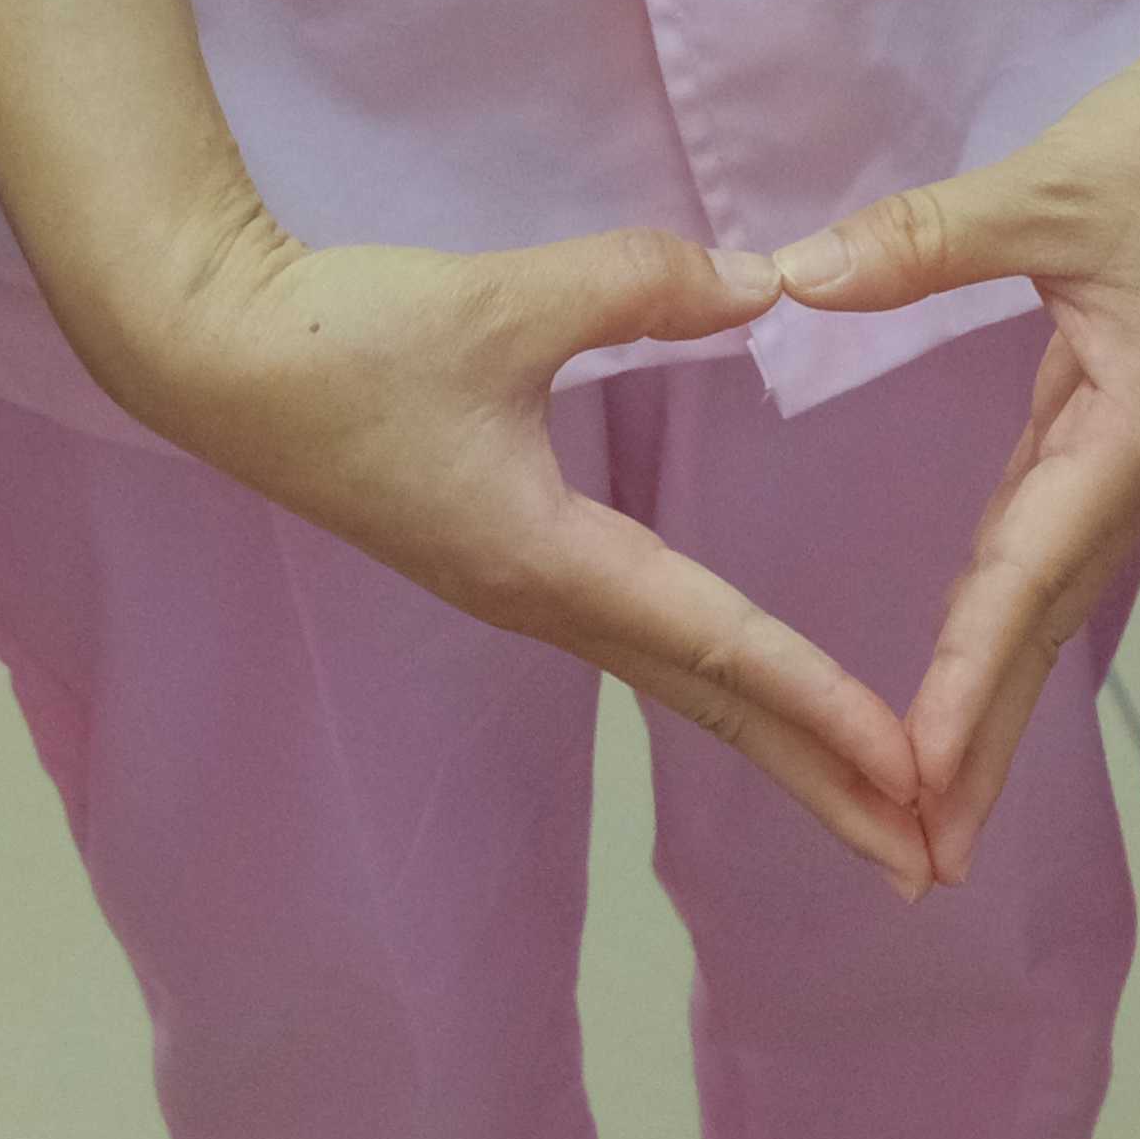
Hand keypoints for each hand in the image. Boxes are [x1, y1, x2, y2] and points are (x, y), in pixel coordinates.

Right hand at [123, 224, 935, 887]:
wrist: (209, 359)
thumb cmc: (344, 333)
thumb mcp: (503, 300)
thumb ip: (642, 285)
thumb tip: (765, 277)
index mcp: (553, 559)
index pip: (725, 648)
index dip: (826, 708)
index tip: (911, 771)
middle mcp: (549, 605)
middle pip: (720, 712)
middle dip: (830, 786)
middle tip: (930, 860)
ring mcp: (527, 599)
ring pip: (688, 694)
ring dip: (788, 756)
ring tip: (876, 813)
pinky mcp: (508, 573)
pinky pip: (650, 656)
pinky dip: (729, 698)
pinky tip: (771, 714)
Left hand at [774, 13, 1139, 875]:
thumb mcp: (1047, 185)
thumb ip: (918, 242)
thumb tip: (791, 276)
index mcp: (1130, 427)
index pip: (1022, 580)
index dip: (966, 687)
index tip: (916, 778)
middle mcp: (1138, 462)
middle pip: (1042, 631)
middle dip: (986, 748)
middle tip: (925, 861)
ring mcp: (1135, 447)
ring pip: (1048, 600)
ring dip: (998, 703)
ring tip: (942, 801)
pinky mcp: (1125, 418)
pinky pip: (1052, 542)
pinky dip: (1009, 622)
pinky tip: (976, 668)